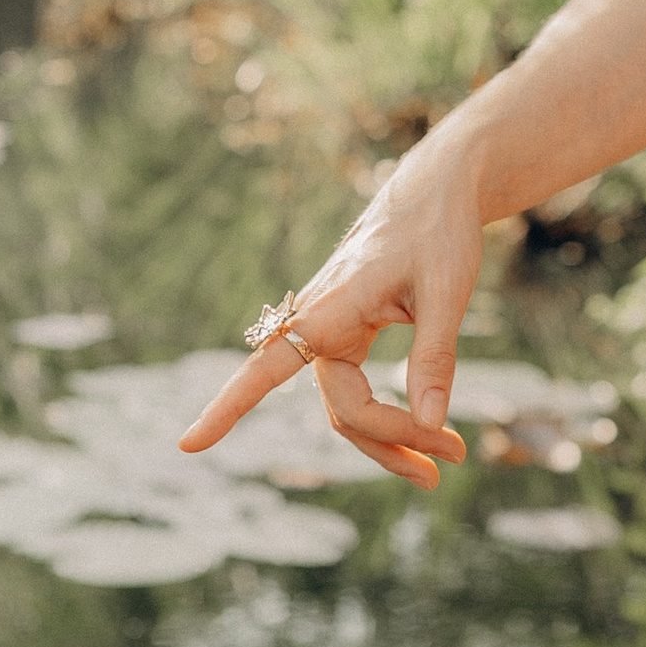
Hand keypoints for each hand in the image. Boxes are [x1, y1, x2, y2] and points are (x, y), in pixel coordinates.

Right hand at [177, 141, 480, 487]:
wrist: (436, 191)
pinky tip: (423, 435)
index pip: (266, 371)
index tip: (186, 446)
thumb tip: (430, 424)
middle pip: (342, 409)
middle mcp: (321, 323)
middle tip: (459, 454)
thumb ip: (434, 357)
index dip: (226, 409)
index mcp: (329, 309)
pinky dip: (391, 416)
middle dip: (395, 438)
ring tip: (452, 455)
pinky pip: (357, 389)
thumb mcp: (445, 292)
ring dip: (395, 437)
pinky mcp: (349, 333)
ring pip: (349, 407)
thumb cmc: (437, 232)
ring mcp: (333, 331)